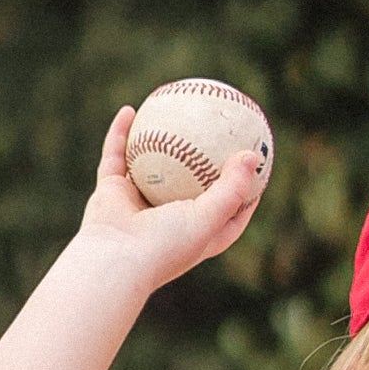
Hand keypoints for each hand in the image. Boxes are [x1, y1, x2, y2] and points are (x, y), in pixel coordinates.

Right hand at [77, 106, 269, 286]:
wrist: (114, 260)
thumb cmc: (165, 245)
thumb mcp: (209, 219)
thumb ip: (232, 190)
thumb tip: (252, 156)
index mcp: (196, 233)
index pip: (229, 211)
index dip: (245, 189)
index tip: (257, 165)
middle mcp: (167, 218)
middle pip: (190, 181)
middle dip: (204, 157)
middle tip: (221, 129)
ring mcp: (138, 204)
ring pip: (151, 164)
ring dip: (159, 140)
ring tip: (173, 112)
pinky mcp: (112, 192)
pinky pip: (116, 156)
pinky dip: (121, 134)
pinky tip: (132, 109)